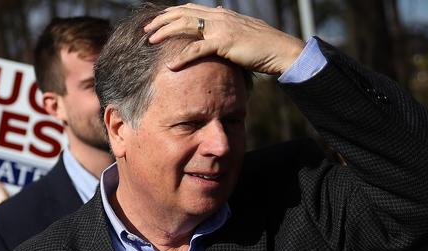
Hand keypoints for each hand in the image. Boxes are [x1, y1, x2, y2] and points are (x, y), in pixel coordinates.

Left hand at [145, 3, 303, 74]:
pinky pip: (197, 49)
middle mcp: (219, 17)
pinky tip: (171, 65)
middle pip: (183, 14)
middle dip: (162, 21)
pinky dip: (182, 57)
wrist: (281, 50)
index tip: (157, 21)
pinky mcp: (225, 43)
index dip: (171, 13)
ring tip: (150, 41)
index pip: (190, 8)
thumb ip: (227, 28)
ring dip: (165, 33)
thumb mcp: (242, 32)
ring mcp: (221, 28)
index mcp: (222, 14)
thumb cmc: (263, 46)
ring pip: (186, 26)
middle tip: (146, 29)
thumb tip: (217, 22)